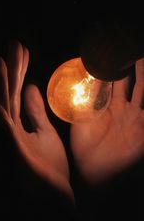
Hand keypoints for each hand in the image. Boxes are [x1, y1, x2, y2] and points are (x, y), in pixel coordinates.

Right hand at [0, 41, 73, 200]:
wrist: (53, 195)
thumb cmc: (47, 166)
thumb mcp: (44, 132)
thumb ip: (35, 111)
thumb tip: (30, 86)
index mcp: (18, 124)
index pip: (16, 92)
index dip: (18, 70)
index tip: (22, 50)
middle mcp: (11, 130)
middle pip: (8, 95)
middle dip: (9, 71)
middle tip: (12, 45)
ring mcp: (12, 143)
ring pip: (4, 111)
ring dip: (2, 88)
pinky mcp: (19, 158)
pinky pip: (9, 139)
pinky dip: (2, 123)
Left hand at [71, 58, 143, 184]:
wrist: (92, 168)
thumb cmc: (83, 144)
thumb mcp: (81, 116)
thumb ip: (84, 98)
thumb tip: (82, 77)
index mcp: (109, 105)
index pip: (116, 80)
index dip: (117, 67)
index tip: (116, 52)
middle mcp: (125, 109)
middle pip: (136, 83)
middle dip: (138, 68)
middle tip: (137, 54)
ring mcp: (136, 119)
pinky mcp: (143, 132)